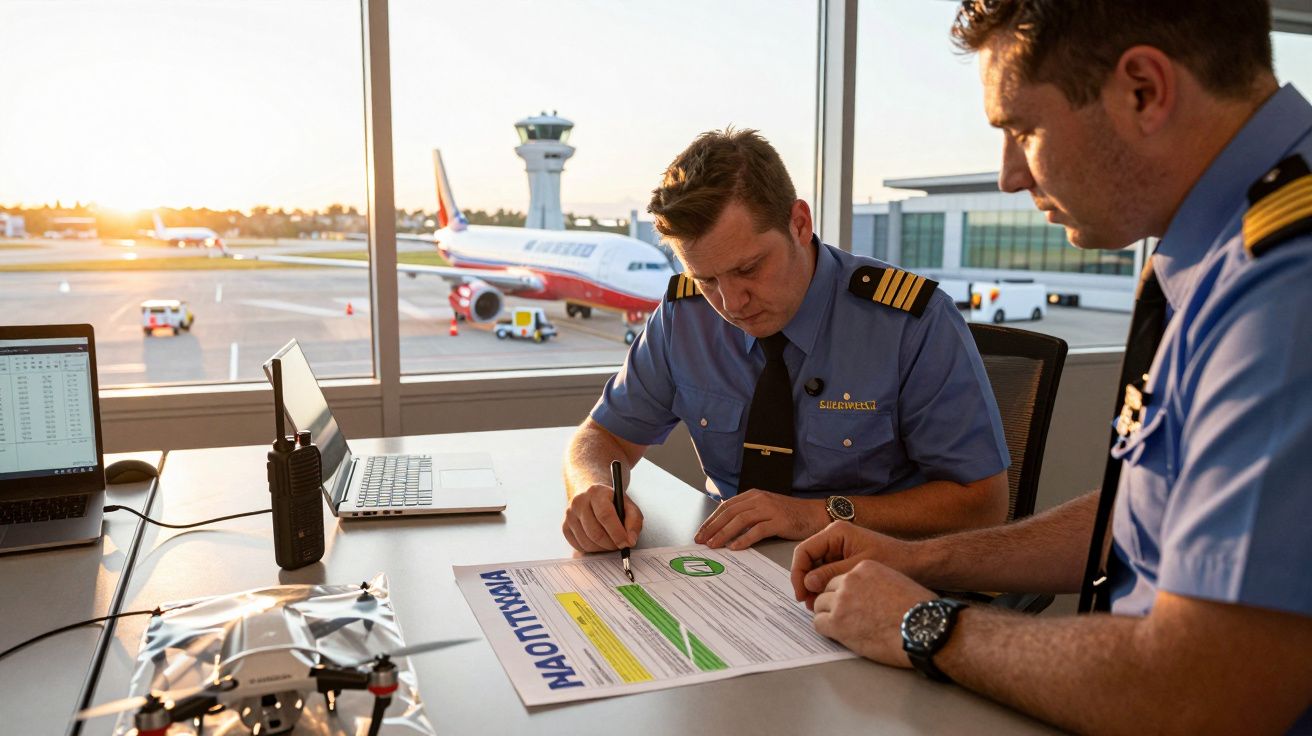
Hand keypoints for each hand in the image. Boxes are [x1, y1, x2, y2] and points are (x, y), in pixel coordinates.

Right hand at [562, 484, 642, 552]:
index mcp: (596, 492)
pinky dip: (592, 549)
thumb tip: (630, 540)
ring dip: (602, 549)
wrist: (591, 495)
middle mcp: (579, 501)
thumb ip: (634, 521)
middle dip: (611, 544)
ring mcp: (569, 514)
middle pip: (595, 532)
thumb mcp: (628, 505)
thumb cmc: (611, 502)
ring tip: (611, 543)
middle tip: (620, 546)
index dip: (617, 533)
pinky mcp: (565, 527)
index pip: (605, 515)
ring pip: (587, 542)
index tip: (626, 543)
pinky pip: (579, 546)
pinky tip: (599, 542)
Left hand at [694, 489, 828, 549]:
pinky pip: (758, 530)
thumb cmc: (791, 514)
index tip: (701, 532)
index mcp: (753, 495)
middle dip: (713, 527)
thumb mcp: (765, 509)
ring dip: (724, 533)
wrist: (816, 514)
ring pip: (741, 520)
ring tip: (714, 545)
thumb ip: (748, 514)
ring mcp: (770, 509)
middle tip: (701, 540)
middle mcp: (759, 499)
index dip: (711, 520)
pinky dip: (745, 539)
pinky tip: (736, 547)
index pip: (726, 506)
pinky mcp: (780, 521)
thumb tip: (725, 527)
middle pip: (730, 512)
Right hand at [790, 520, 910, 607]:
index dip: (798, 573)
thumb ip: (831, 574)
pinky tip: (828, 600)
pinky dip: (825, 586)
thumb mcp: (858, 568)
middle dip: (806, 582)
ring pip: (816, 568)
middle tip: (809, 604)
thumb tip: (808, 583)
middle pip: (808, 560)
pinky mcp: (845, 559)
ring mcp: (839, 548)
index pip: (804, 551)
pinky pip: (827, 572)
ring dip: (815, 587)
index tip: (801, 594)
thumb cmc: (894, 560)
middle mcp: (834, 538)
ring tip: (818, 605)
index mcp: (836, 532)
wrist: (917, 564)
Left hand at [813, 559, 933, 666]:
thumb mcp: (896, 582)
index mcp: (864, 568)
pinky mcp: (837, 623)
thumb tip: (868, 595)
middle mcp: (849, 581)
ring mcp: (841, 601)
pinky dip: (826, 629)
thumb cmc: (918, 609)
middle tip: (843, 616)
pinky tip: (838, 634)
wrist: (923, 628)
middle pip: (828, 589)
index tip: (850, 603)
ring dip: (828, 615)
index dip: (845, 592)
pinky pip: (818, 623)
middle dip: (833, 602)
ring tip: (842, 627)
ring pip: (819, 605)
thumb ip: (875, 583)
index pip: (842, 577)